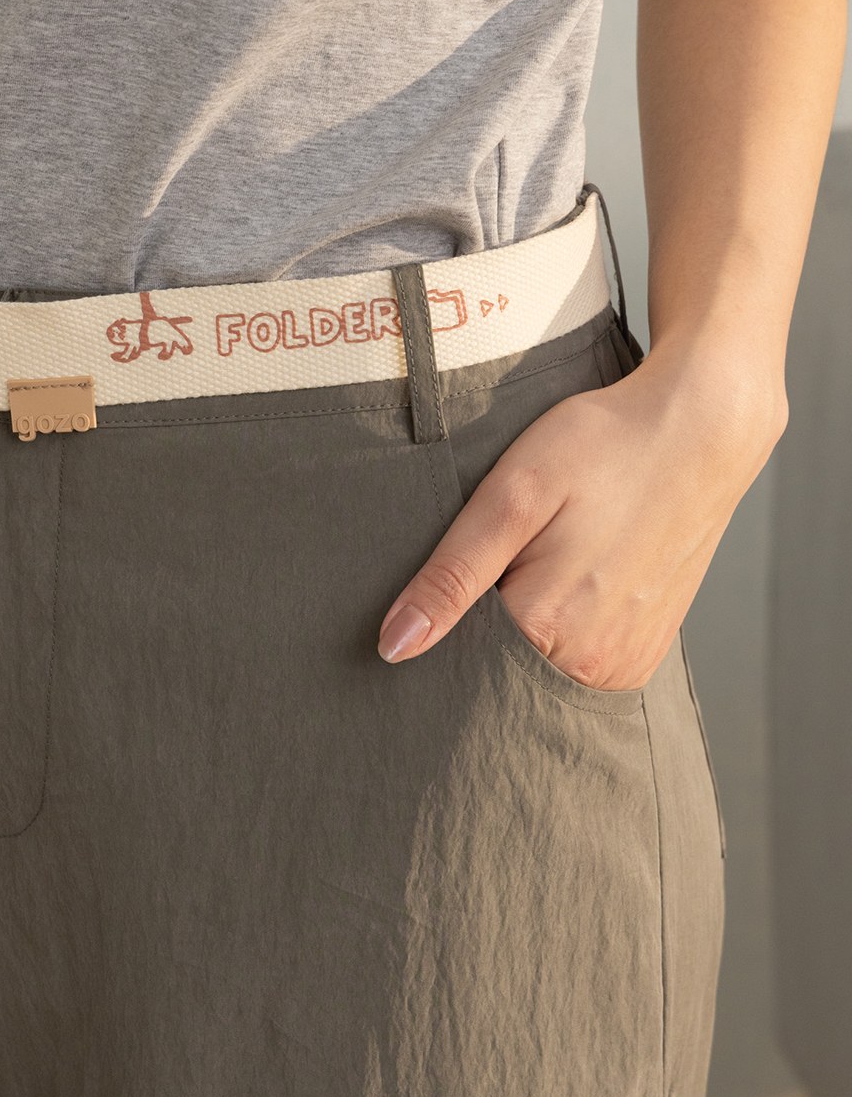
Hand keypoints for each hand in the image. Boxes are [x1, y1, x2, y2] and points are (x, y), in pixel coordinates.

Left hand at [376, 340, 787, 689]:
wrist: (701, 429)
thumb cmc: (604, 447)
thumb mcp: (513, 497)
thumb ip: (452, 577)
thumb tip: (394, 646)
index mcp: (548, 631)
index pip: (457, 658)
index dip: (441, 617)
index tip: (456, 571)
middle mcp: (594, 667)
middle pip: (499, 667)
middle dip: (483, 624)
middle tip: (509, 549)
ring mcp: (625, 665)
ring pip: (539, 664)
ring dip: (525, 625)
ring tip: (543, 557)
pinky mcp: (646, 652)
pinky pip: (580, 661)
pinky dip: (563, 629)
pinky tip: (571, 577)